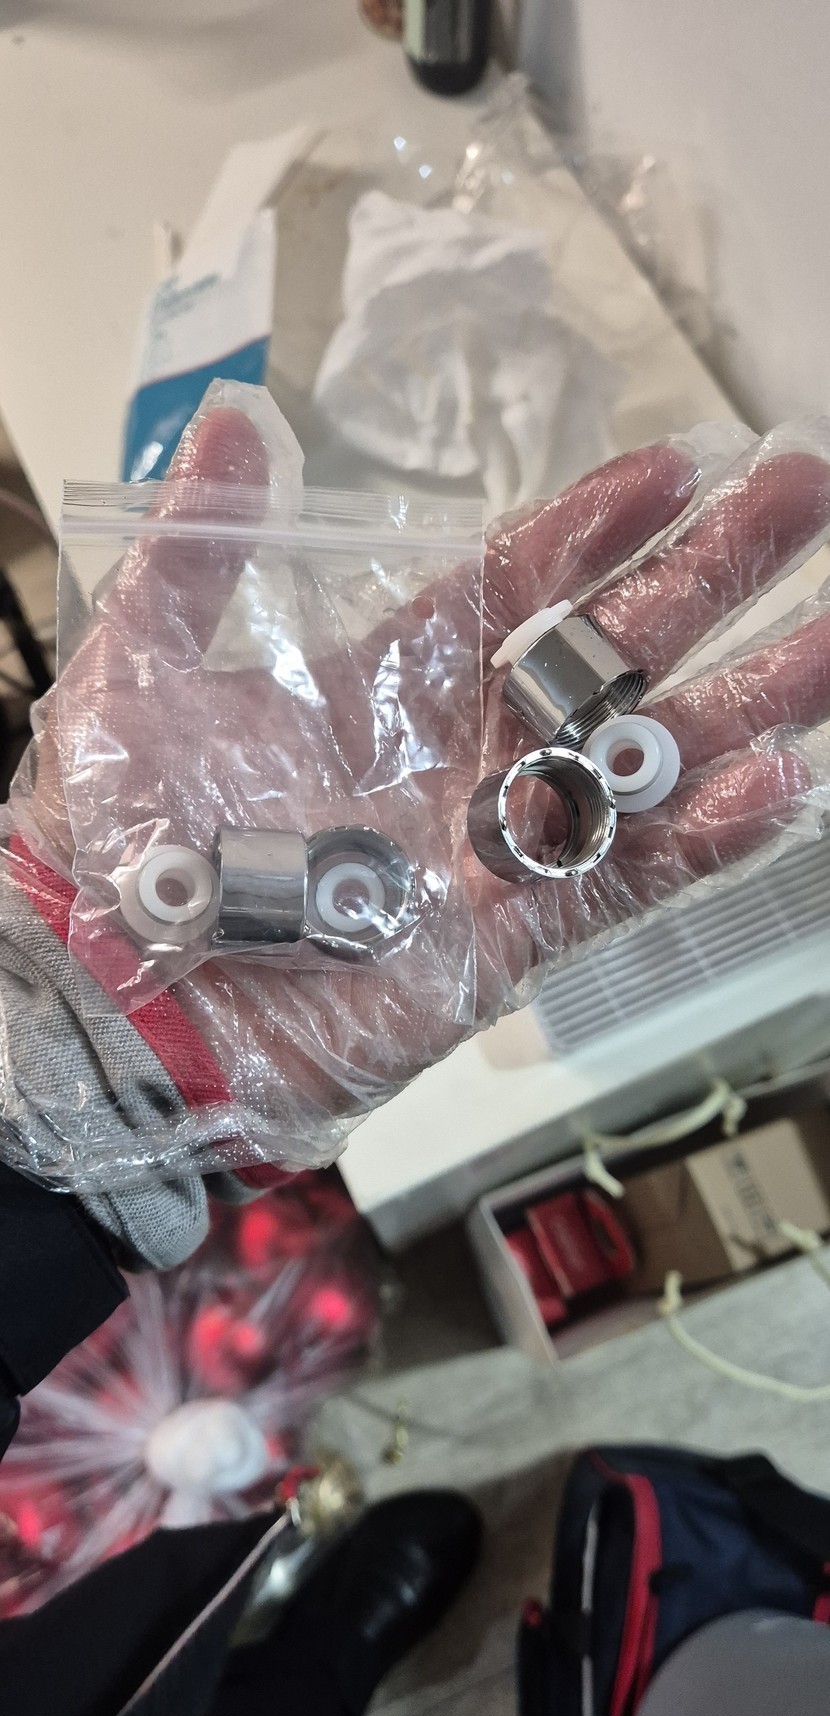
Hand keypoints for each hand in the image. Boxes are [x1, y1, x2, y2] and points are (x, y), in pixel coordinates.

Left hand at [11, 393, 829, 1174]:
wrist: (111, 994)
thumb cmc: (114, 838)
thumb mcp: (136, 669)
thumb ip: (196, 547)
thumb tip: (226, 419)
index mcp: (387, 676)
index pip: (520, 583)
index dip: (599, 525)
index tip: (679, 465)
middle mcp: (458, 751)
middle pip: (611, 656)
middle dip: (714, 578)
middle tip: (807, 498)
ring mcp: (489, 843)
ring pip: (642, 767)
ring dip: (745, 707)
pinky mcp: (504, 938)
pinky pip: (621, 881)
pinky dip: (700, 842)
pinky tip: (779, 784)